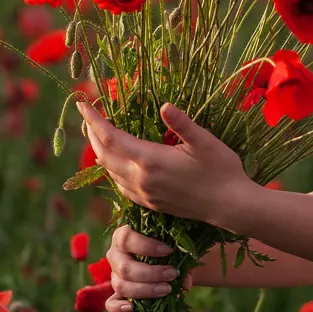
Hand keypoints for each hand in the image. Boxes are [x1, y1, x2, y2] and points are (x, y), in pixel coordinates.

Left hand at [77, 100, 251, 225]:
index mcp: (150, 160)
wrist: (230, 206)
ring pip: (110, 172)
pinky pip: (121, 186)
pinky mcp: (151, 203)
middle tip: (87, 116)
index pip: (111, 138)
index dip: (94, 121)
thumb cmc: (222, 170)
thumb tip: (164, 105)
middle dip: (92, 135)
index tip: (82, 105)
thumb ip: (182, 123)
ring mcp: (145, 194)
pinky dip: (111, 170)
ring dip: (99, 152)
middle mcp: (142, 179)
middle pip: (104, 156)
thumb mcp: (205, 141)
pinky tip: (115, 164)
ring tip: (97, 135)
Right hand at [106, 224, 194, 311]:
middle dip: (151, 273)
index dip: (146, 246)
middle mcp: (115, 254)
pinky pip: (110, 303)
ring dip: (145, 290)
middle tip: (173, 274)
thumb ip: (180, 260)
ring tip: (167, 289)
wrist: (165, 259)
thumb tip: (185, 282)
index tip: (168, 251)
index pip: (126, 238)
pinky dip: (118, 307)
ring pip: (121, 285)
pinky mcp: (115, 292)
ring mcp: (114, 274)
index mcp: (123, 236)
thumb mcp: (173, 248)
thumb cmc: (166, 247)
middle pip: (125, 267)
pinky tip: (131, 307)